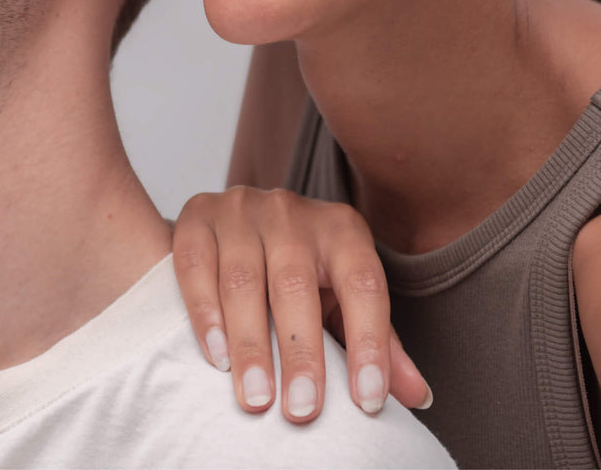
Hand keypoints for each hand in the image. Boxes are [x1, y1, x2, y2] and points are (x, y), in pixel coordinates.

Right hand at [172, 186, 431, 421]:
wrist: (243, 214)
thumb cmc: (304, 268)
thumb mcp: (344, 297)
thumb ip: (380, 342)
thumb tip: (419, 397)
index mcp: (341, 229)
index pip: (364, 284)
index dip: (370, 343)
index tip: (369, 401)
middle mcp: (291, 211)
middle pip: (297, 284)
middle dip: (300, 352)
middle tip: (302, 409)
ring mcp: (241, 208)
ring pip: (243, 278)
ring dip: (249, 343)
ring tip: (256, 397)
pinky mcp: (198, 214)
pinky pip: (196, 264)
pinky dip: (204, 312)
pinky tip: (215, 355)